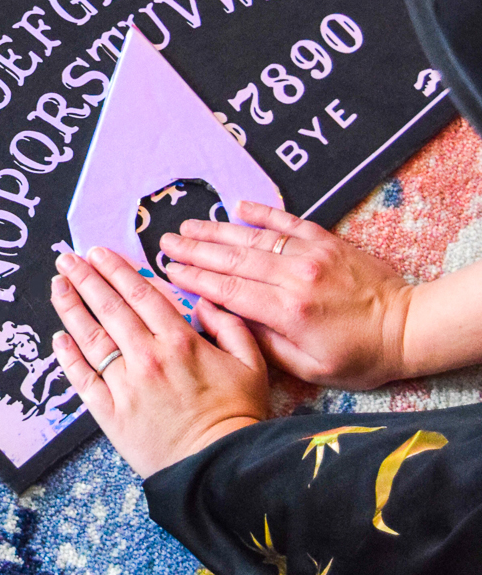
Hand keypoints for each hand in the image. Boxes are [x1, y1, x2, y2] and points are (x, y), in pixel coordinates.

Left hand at [49, 246, 267, 477]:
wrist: (218, 467)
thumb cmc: (237, 415)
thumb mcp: (251, 364)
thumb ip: (230, 325)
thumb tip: (206, 301)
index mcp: (180, 341)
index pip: (140, 293)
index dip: (116, 269)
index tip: (98, 253)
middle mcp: (147, 357)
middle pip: (109, 308)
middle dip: (85, 278)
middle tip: (67, 259)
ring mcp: (124, 385)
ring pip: (90, 338)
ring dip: (70, 308)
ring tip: (57, 286)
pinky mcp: (110, 413)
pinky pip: (83, 378)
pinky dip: (68, 356)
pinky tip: (58, 337)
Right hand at [159, 200, 411, 390]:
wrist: (409, 327)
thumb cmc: (360, 357)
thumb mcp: (309, 368)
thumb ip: (266, 345)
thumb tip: (229, 321)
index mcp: (288, 311)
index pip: (228, 291)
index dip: (194, 279)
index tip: (168, 270)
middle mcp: (295, 276)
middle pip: (232, 260)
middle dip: (194, 250)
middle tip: (164, 242)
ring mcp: (311, 254)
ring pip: (253, 239)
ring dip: (216, 231)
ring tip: (187, 226)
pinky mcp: (326, 241)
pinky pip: (286, 222)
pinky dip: (261, 213)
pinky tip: (237, 206)